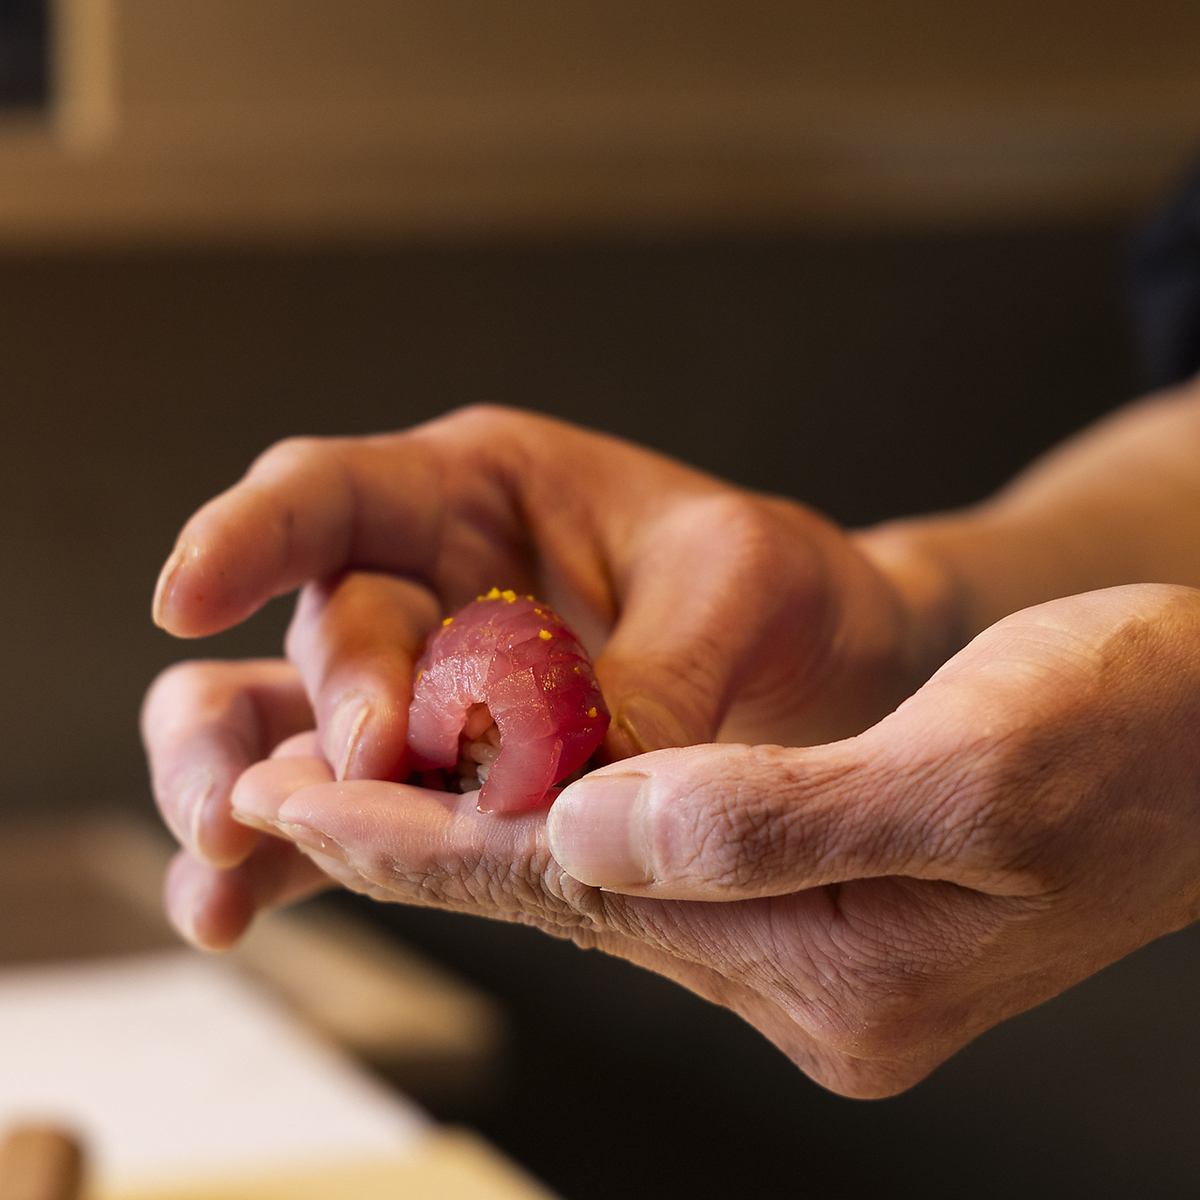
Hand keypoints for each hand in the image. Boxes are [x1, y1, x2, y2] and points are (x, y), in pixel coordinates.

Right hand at [146, 407, 954, 941]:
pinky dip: (285, 860)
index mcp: (482, 494)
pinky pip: (336, 815)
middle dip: (334, 702)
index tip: (185, 591)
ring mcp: (421, 691)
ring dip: (242, 790)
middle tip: (371, 765)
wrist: (830, 666)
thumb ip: (643, 680)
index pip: (336, 493)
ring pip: (283, 728)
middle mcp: (428, 587)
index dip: (250, 533)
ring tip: (224, 870)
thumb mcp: (735, 591)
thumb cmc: (778, 588)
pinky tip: (233, 915)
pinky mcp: (435, 783)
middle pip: (325, 631)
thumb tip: (543, 793)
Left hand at [225, 585, 1199, 1095]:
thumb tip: (584, 821)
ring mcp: (807, 946)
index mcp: (840, 968)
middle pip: (567, 899)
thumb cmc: (1130, 729)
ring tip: (331, 770)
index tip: (290, 794)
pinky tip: (492, 775)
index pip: (584, 897)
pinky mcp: (814, 898)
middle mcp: (804, 978)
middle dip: (411, 838)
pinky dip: (557, 811)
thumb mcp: (975, 769)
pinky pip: (651, 855)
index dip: (427, 840)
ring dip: (465, 824)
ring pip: (597, 879)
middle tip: (259, 778)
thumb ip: (775, 816)